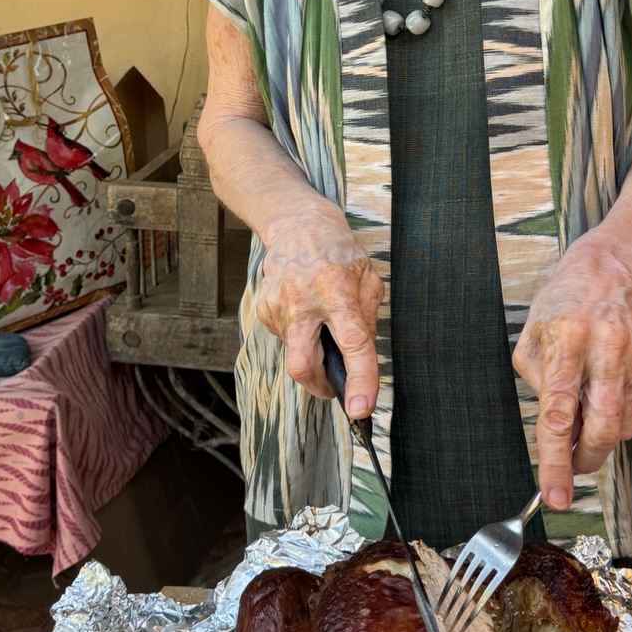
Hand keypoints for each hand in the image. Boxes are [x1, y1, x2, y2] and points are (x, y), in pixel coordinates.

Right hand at [253, 203, 383, 417]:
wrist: (295, 223)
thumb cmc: (336, 248)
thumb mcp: (367, 275)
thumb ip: (368, 316)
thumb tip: (363, 354)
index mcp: (337, 291)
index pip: (352, 344)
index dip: (360, 379)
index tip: (361, 407)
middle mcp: (303, 302)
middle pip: (301, 365)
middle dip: (318, 386)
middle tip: (334, 387)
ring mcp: (278, 307)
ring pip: (295, 354)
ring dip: (312, 351)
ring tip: (321, 321)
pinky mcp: (264, 310)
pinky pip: (286, 339)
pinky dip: (300, 336)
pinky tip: (305, 312)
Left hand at [513, 252, 631, 510]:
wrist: (608, 273)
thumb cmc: (562, 309)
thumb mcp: (532, 340)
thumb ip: (539, 390)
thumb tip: (560, 440)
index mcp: (566, 339)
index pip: (557, 414)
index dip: (556, 461)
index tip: (555, 496)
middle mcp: (607, 345)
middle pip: (603, 427)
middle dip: (587, 458)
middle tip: (576, 463)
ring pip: (626, 424)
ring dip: (605, 428)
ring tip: (593, 396)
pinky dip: (625, 411)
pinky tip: (614, 383)